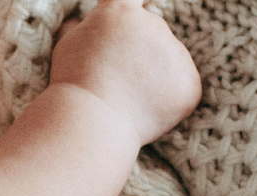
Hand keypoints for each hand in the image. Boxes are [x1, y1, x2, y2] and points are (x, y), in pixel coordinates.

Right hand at [49, 0, 200, 144]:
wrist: (90, 123)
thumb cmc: (73, 85)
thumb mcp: (67, 44)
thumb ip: (82, 26)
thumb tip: (85, 20)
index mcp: (122, 11)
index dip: (136, 1)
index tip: (139, 5)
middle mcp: (154, 24)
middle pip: (151, 34)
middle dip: (139, 53)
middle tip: (116, 80)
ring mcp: (176, 54)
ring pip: (168, 63)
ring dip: (154, 78)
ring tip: (127, 100)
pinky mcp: (189, 84)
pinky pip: (181, 89)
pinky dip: (167, 101)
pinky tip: (143, 112)